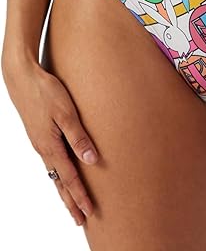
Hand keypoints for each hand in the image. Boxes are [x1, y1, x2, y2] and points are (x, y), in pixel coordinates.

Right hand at [2, 59, 98, 226]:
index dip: (80, 196)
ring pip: (53, 172)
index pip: (69, 177)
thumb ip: (79, 136)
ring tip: (71, 201)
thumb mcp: (66, 112)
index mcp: (50, 146)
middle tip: (80, 220)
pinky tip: (61, 171)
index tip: (89, 212)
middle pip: (59, 181)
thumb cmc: (45, 91)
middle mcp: (43, 149)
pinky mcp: (38, 134)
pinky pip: (49, 161)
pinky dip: (57, 173)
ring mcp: (39, 142)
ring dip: (63, 188)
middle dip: (70, 201)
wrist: (21, 77)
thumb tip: (92, 160)